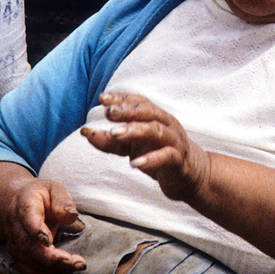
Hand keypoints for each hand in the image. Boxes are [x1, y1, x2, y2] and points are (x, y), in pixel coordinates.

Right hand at [2, 178, 85, 273]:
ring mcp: (13, 241)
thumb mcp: (55, 190)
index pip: (27, 219)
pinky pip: (28, 270)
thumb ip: (63, 201)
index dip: (36, 231)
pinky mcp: (18, 254)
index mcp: (24, 204)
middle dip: (50, 257)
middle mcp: (15, 225)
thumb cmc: (43, 196)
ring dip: (52, 268)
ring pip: (27, 261)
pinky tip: (64, 270)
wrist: (22, 203)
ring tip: (76, 265)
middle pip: (27, 245)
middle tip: (72, 261)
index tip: (49, 241)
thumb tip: (71, 215)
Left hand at [81, 92, 209, 202]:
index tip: (102, 98)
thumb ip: (110, 141)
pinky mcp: (178, 161)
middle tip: (108, 113)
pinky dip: (151, 159)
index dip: (121, 98)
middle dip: (127, 111)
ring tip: (115, 134)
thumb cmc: (158, 154)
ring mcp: (174, 142)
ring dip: (135, 131)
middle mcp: (166, 125)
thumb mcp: (132, 146)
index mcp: (156, 117)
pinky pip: (166, 157)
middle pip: (148, 113)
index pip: (139, 102)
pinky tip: (135, 163)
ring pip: (156, 131)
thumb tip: (86, 133)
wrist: (189, 175)